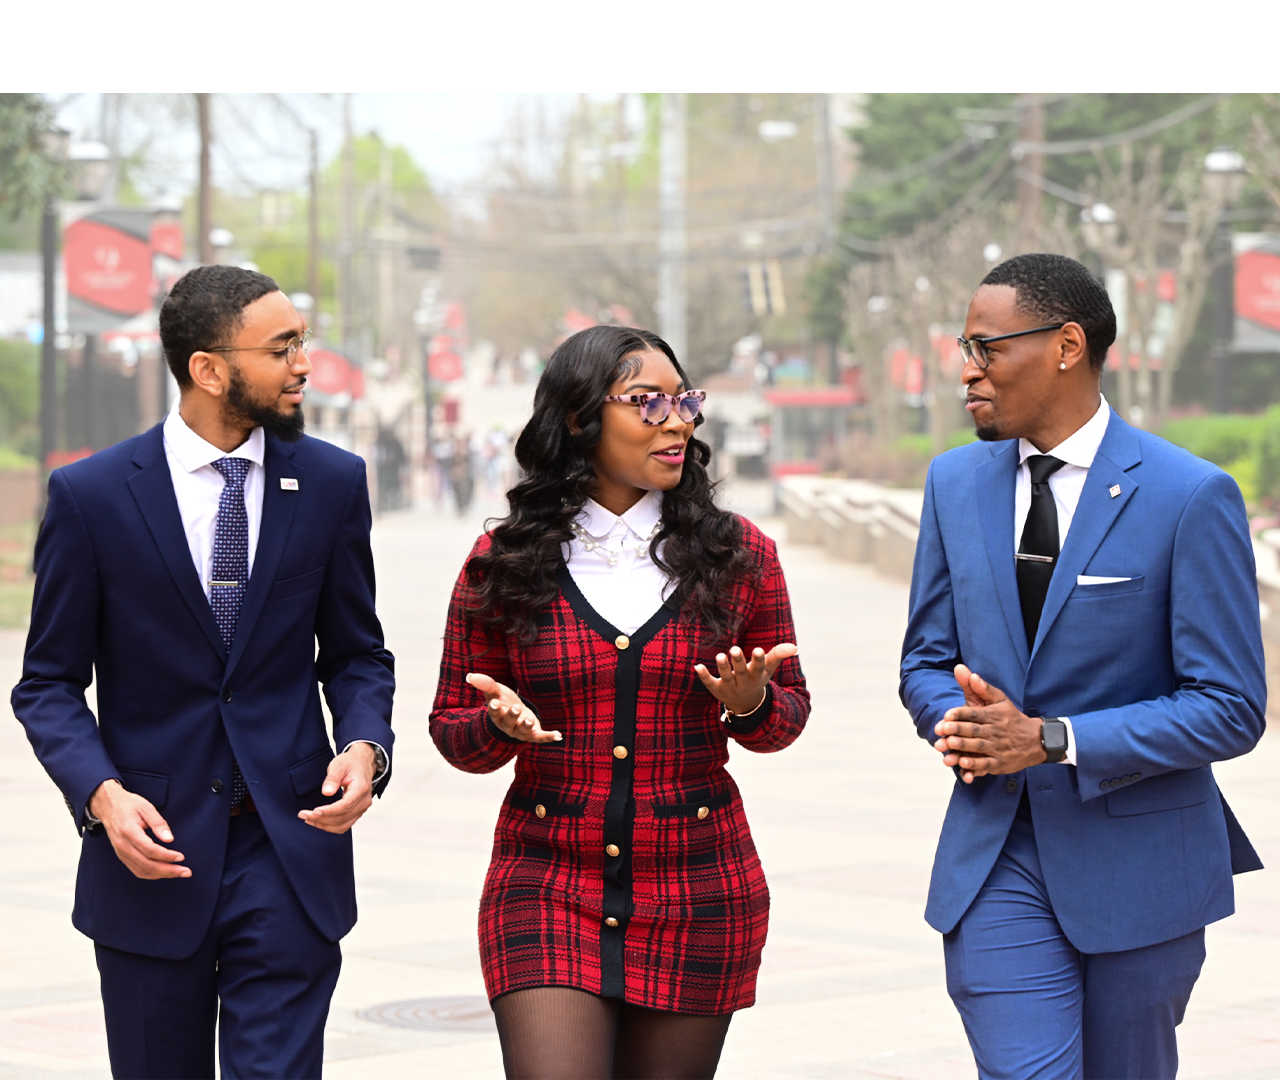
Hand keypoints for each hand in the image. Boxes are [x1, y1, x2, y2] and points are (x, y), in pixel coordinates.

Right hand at [89, 778, 190, 879]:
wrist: (109, 807)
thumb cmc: (129, 805)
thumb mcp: (146, 807)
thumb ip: (158, 823)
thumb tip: (169, 839)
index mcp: (129, 832)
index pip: (150, 850)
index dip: (166, 856)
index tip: (181, 857)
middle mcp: (123, 846)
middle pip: (147, 865)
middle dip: (168, 870)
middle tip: (186, 872)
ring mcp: (121, 853)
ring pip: (142, 871)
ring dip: (162, 874)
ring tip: (179, 873)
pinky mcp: (122, 856)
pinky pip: (137, 870)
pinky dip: (152, 874)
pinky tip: (164, 872)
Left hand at [297, 743, 375, 832]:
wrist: (361, 763)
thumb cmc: (350, 763)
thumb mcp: (339, 765)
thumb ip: (333, 778)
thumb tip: (326, 792)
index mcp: (361, 788)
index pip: (345, 805)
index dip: (329, 811)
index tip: (314, 811)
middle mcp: (364, 801)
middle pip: (342, 818)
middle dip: (321, 819)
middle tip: (303, 814)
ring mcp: (361, 809)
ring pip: (342, 825)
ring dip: (324, 825)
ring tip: (308, 819)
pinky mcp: (357, 813)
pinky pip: (343, 825)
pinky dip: (330, 826)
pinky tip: (318, 821)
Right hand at [466, 672, 561, 743]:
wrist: (516, 714)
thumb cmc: (504, 701)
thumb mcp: (496, 691)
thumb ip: (485, 684)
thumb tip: (469, 676)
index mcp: (497, 715)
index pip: (494, 712)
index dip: (494, 708)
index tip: (494, 703)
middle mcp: (507, 725)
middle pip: (509, 722)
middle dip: (512, 715)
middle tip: (516, 708)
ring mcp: (520, 731)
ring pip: (523, 731)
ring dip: (526, 725)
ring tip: (529, 719)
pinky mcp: (533, 734)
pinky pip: (541, 738)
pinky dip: (549, 737)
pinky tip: (559, 736)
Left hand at [694, 643, 797, 715]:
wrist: (745, 705)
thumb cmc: (756, 679)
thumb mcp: (768, 669)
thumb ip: (779, 655)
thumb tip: (795, 647)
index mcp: (756, 676)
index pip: (759, 667)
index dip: (759, 659)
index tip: (758, 650)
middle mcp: (743, 682)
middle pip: (740, 672)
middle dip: (738, 662)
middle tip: (735, 649)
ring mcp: (729, 687)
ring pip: (726, 677)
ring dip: (722, 667)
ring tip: (719, 656)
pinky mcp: (716, 689)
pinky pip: (709, 683)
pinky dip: (704, 676)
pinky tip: (697, 666)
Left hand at [933, 664, 1045, 782]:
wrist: (1036, 740)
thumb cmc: (1012, 718)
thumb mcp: (1001, 700)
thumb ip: (983, 688)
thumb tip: (969, 673)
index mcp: (993, 715)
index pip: (975, 713)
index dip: (960, 713)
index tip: (947, 714)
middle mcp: (995, 731)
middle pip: (974, 730)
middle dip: (957, 729)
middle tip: (942, 729)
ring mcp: (998, 748)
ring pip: (978, 747)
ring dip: (963, 746)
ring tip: (949, 743)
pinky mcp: (1000, 763)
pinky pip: (986, 764)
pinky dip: (975, 765)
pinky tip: (963, 764)